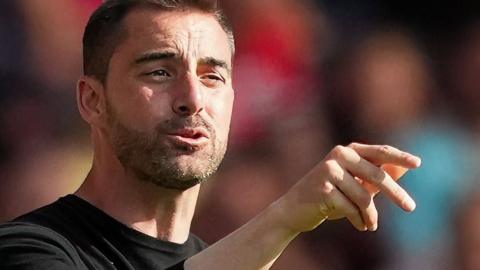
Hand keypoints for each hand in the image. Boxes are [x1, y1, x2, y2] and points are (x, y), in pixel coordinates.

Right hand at [275, 143, 420, 231]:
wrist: (294, 209)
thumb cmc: (328, 196)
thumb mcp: (354, 185)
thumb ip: (376, 176)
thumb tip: (403, 169)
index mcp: (348, 151)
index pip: (379, 152)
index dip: (399, 157)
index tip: (418, 163)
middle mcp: (338, 156)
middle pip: (376, 175)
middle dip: (395, 193)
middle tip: (411, 207)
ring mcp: (329, 171)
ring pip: (364, 196)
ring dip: (371, 215)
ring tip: (371, 225)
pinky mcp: (324, 188)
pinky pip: (351, 208)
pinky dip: (359, 221)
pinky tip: (360, 226)